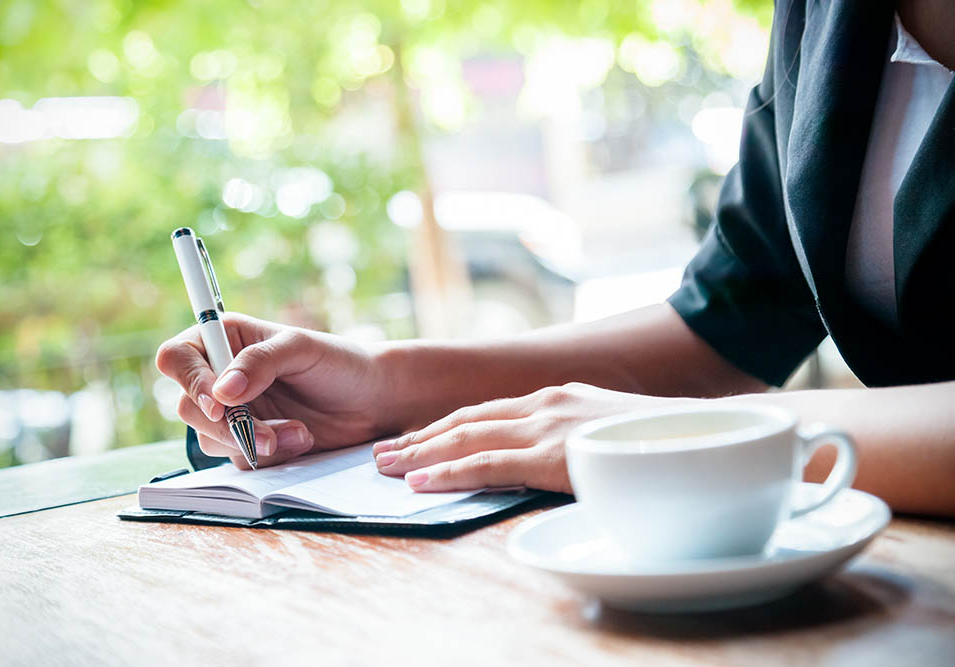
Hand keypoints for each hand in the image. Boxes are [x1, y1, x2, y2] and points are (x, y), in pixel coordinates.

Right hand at [156, 313, 384, 468]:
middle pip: (189, 406)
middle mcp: (221, 376)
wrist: (374, 401)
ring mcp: (234, 412)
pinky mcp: (250, 442)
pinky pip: (239, 459)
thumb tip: (223, 389)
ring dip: (253, 443)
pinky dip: (269, 456)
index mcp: (225, 339)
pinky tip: (302, 441)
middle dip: (228, 425)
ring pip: (211, 438)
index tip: (221, 402)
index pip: (178, 358)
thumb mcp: (302, 348)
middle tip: (266, 433)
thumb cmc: (340, 362)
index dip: (191, 382)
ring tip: (300, 433)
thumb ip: (260, 361)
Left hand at [372, 382, 696, 492]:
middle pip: (468, 419)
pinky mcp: (556, 453)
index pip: (488, 412)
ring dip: (421, 453)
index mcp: (559, 398)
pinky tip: (421, 481)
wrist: (712, 435)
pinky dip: (450, 471)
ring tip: (385, 467)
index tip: (414, 439)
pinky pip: (490, 462)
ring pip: (468, 437)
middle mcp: (548, 403)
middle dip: (421, 437)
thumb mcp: (612, 434)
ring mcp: (551, 424)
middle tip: (382, 453)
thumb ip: (579, 442)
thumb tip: (565, 460)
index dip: (446, 427)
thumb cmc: (668, 441)